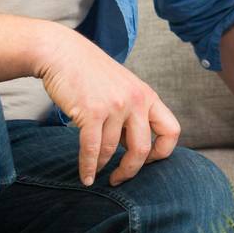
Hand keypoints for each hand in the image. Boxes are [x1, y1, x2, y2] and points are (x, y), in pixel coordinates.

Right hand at [34, 23, 179, 186]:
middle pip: (143, 148)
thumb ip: (132, 113)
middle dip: (131, 169)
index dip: (162, 152)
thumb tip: (135, 149)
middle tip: (119, 179)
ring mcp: (114, 106)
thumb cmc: (90, 73)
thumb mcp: (123, 88)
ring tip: (95, 172)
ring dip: (103, 166)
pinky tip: (86, 176)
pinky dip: (88, 167)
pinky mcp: (91, 112)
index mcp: (147, 95)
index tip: (146, 161)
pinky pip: (92, 149)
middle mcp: (135, 100)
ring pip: (113, 150)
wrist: (62, 53)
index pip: (171, 130)